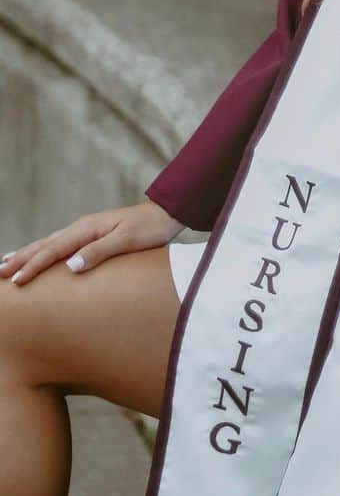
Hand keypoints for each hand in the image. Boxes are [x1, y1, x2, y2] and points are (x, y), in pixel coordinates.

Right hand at [0, 201, 184, 286]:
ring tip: (8, 263)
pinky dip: (44, 250)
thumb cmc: (149, 228)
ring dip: (28, 254)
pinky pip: (60, 243)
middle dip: (22, 259)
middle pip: (45, 244)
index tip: (15, 281)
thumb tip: (71, 267)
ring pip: (50, 243)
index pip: (54, 250)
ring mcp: (86, 230)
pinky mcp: (92, 235)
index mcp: (87, 229)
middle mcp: (82, 227)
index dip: (33, 266)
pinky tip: (41, 254)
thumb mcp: (126, 240)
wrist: (166, 214)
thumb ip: (99, 252)